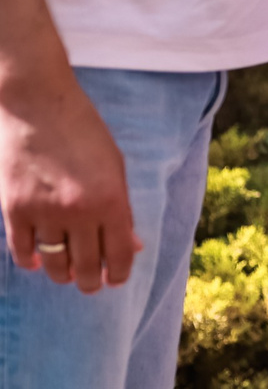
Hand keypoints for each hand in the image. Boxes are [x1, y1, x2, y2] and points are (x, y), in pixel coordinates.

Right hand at [1, 74, 138, 293]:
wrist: (35, 104)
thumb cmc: (82, 131)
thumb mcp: (114, 166)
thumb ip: (122, 208)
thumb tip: (132, 246)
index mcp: (111, 199)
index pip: (120, 253)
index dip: (120, 273)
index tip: (116, 280)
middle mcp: (79, 211)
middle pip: (87, 265)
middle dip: (90, 281)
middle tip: (90, 284)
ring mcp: (43, 211)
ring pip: (54, 262)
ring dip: (62, 274)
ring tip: (66, 275)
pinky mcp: (13, 208)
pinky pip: (22, 250)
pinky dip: (31, 262)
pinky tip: (38, 263)